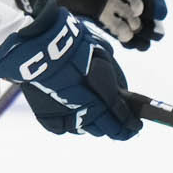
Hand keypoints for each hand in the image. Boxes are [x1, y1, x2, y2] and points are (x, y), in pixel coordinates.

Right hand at [0, 0, 141, 139]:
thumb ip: (113, 77)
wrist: (37, 44)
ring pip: (84, 129)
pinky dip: (72, 122)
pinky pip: (64, 127)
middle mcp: (81, 107)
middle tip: (124, 128)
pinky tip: (76, 114)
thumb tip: (122, 94)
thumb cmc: (74, 44)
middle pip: (103, 128)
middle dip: (115, 128)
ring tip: (99, 118)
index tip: (136, 127)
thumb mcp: (102, 53)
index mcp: (98, 90)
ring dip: (94, 125)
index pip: (118, 115)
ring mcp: (61, 113)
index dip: (129, 124)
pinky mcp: (45, 116)